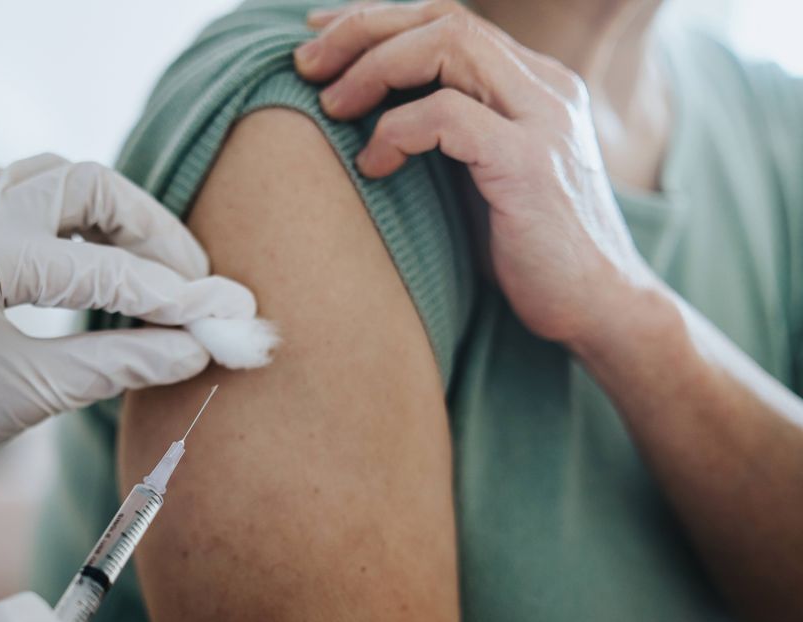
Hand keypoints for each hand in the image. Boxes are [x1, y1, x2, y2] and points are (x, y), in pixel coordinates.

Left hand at [0, 154, 254, 556]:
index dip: (175, 295)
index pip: (106, 268)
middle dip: (148, 229)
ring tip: (150, 265)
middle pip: (87, 183)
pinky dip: (70, 211)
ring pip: (56, 175)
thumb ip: (123, 363)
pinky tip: (93, 250)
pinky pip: (24, 189)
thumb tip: (197, 350)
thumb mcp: (37, 394)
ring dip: (111, 212)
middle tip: (190, 279)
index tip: (227, 313)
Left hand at [294, 1, 655, 345]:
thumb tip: (368, 116)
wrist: (601, 308)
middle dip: (362, 30)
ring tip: (330, 106)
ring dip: (373, 69)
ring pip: (448, 44)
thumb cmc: (530, 253)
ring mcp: (544, 119)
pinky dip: (397, 130)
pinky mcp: (531, 163)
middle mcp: (545, 87)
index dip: (378, 20)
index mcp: (535, 84)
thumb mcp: (483, 178)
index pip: (449, 19)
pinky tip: (374, 165)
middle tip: (305, 65)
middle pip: (443, 16)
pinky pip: (447, 115)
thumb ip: (447, 136)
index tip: (321, 39)